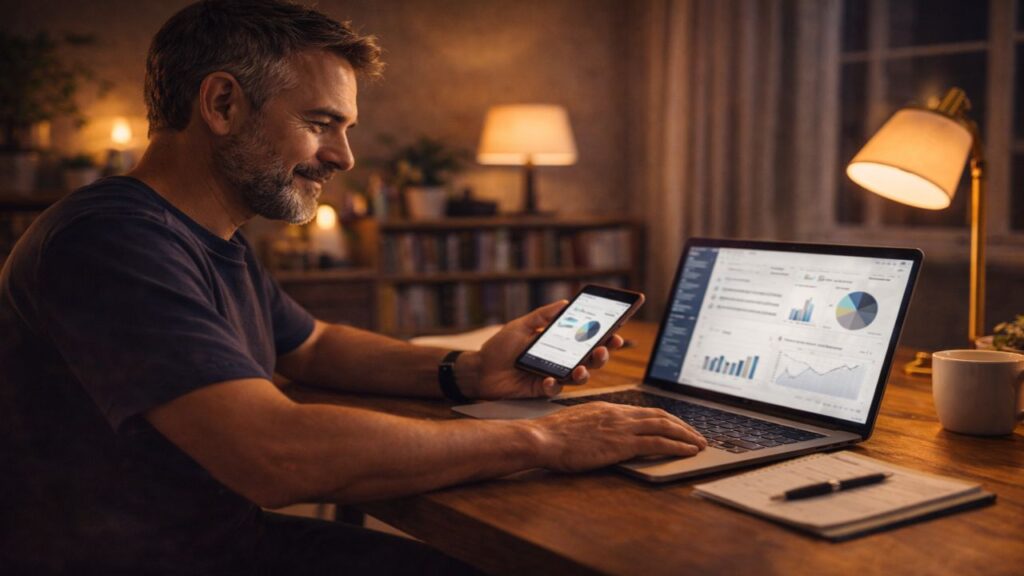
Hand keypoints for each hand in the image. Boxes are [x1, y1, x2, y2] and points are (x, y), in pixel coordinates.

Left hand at [461, 300, 624, 399]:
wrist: (479, 369)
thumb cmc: (500, 347)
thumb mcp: (522, 326)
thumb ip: (543, 316)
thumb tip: (566, 303)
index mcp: (560, 344)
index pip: (587, 340)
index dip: (604, 336)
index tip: (617, 331)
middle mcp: (562, 361)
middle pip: (590, 359)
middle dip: (602, 354)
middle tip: (603, 349)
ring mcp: (553, 376)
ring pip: (578, 377)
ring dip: (584, 372)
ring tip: (581, 368)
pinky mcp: (541, 390)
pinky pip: (554, 389)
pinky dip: (553, 385)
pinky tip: (548, 379)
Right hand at [528, 402, 707, 471]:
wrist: (543, 438)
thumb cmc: (553, 436)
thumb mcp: (578, 425)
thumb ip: (595, 426)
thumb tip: (604, 435)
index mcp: (608, 409)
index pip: (645, 411)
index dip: (666, 419)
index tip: (677, 427)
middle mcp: (619, 414)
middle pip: (660, 415)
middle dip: (682, 426)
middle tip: (697, 436)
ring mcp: (621, 427)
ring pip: (664, 426)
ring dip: (686, 435)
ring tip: (700, 444)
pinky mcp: (621, 443)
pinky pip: (657, 442)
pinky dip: (677, 445)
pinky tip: (688, 451)